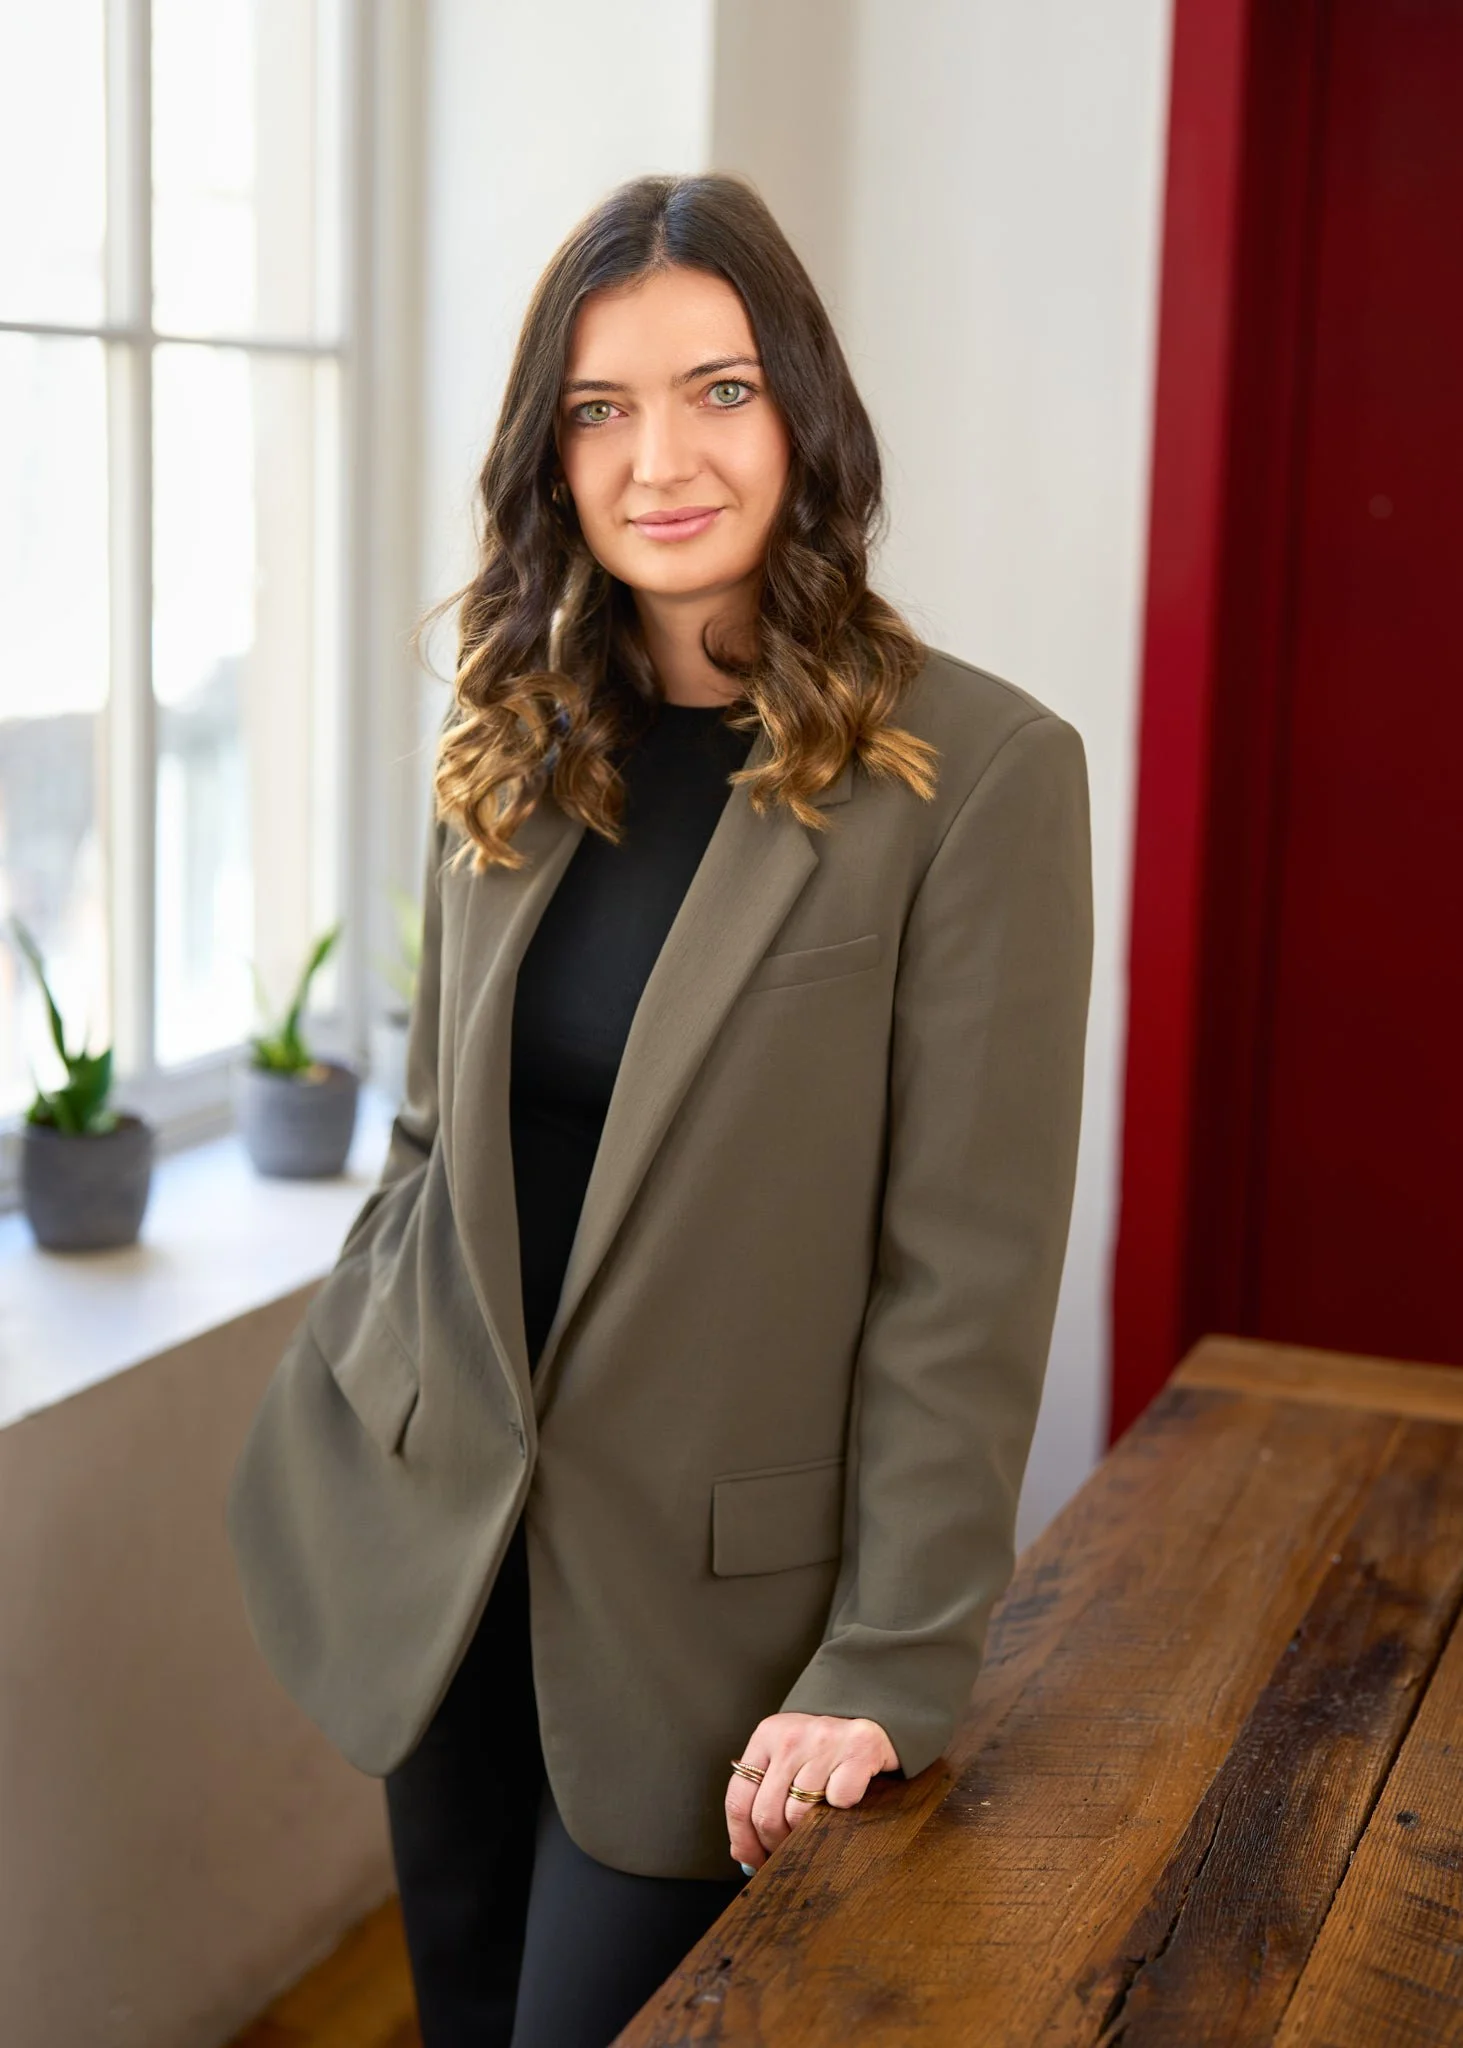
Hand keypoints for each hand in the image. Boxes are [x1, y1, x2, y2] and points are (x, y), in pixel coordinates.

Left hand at [726, 1712, 898, 1870]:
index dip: (742, 1840)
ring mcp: (824, 1742)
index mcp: (767, 1735)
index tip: (750, 1861)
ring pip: (799, 1816)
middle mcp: (791, 1735)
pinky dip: (842, 1812)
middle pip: (766, 1814)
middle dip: (775, 1845)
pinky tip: (845, 1800)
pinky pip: (839, 1803)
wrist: (875, 1719)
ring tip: (817, 1825)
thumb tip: (744, 1854)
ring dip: (808, 1834)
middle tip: (787, 1852)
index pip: (738, 1799)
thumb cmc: (825, 1748)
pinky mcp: (857, 1750)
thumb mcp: (787, 1758)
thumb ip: (763, 1795)